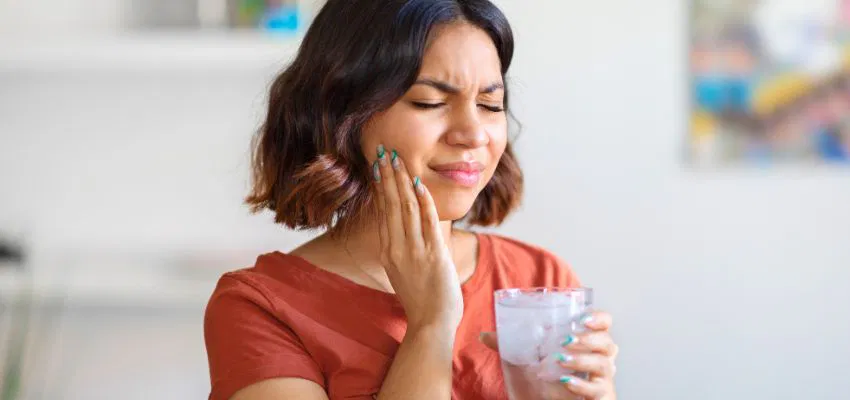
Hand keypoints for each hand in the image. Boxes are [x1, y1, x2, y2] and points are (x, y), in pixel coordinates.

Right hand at [372, 145, 463, 332]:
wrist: (430, 323)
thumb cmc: (421, 300)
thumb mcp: (402, 272)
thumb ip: (400, 251)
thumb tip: (401, 233)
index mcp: (387, 251)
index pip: (383, 212)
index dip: (381, 187)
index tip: (379, 167)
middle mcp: (396, 248)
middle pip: (391, 205)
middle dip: (388, 176)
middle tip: (385, 152)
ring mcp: (414, 251)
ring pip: (406, 208)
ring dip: (402, 181)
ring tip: (398, 160)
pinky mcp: (433, 254)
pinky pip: (427, 222)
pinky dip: (423, 201)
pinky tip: (419, 183)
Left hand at [480, 311, 617, 399]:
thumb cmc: (541, 383)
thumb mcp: (524, 360)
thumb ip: (508, 345)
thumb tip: (483, 335)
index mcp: (586, 343)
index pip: (604, 323)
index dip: (598, 318)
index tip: (581, 318)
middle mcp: (599, 359)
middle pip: (608, 342)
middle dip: (588, 338)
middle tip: (565, 340)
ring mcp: (601, 379)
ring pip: (604, 364)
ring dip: (582, 359)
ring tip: (560, 358)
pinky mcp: (600, 397)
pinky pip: (598, 390)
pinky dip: (582, 384)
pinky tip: (566, 381)